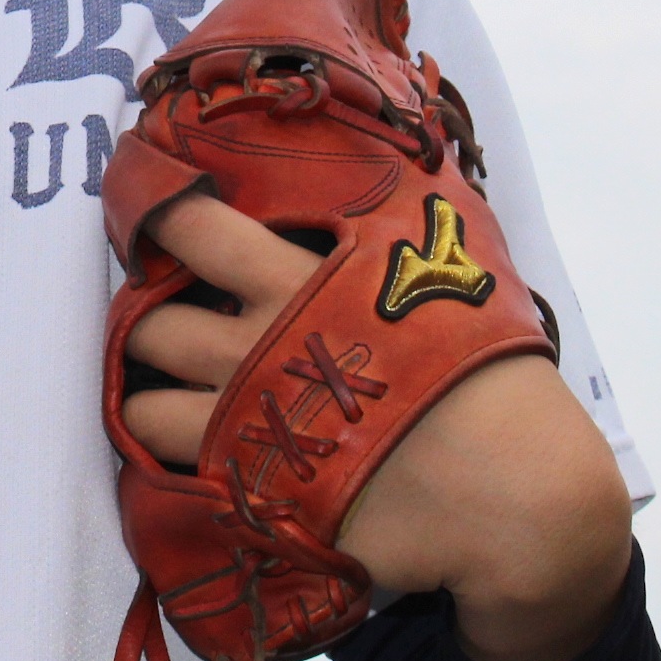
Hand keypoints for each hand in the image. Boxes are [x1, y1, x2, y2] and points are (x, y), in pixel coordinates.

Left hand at [123, 192, 639, 660]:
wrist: (518, 498)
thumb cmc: (494, 375)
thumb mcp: (454, 269)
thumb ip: (397, 224)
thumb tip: (403, 160)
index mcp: (298, 284)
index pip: (189, 226)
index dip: (154, 214)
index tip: (146, 213)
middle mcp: (255, 353)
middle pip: (148, 324)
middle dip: (143, 321)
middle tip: (165, 320)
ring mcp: (249, 433)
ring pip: (142, 412)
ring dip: (145, 400)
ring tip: (170, 396)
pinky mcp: (255, 501)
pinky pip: (178, 482)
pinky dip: (179, 467)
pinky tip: (208, 457)